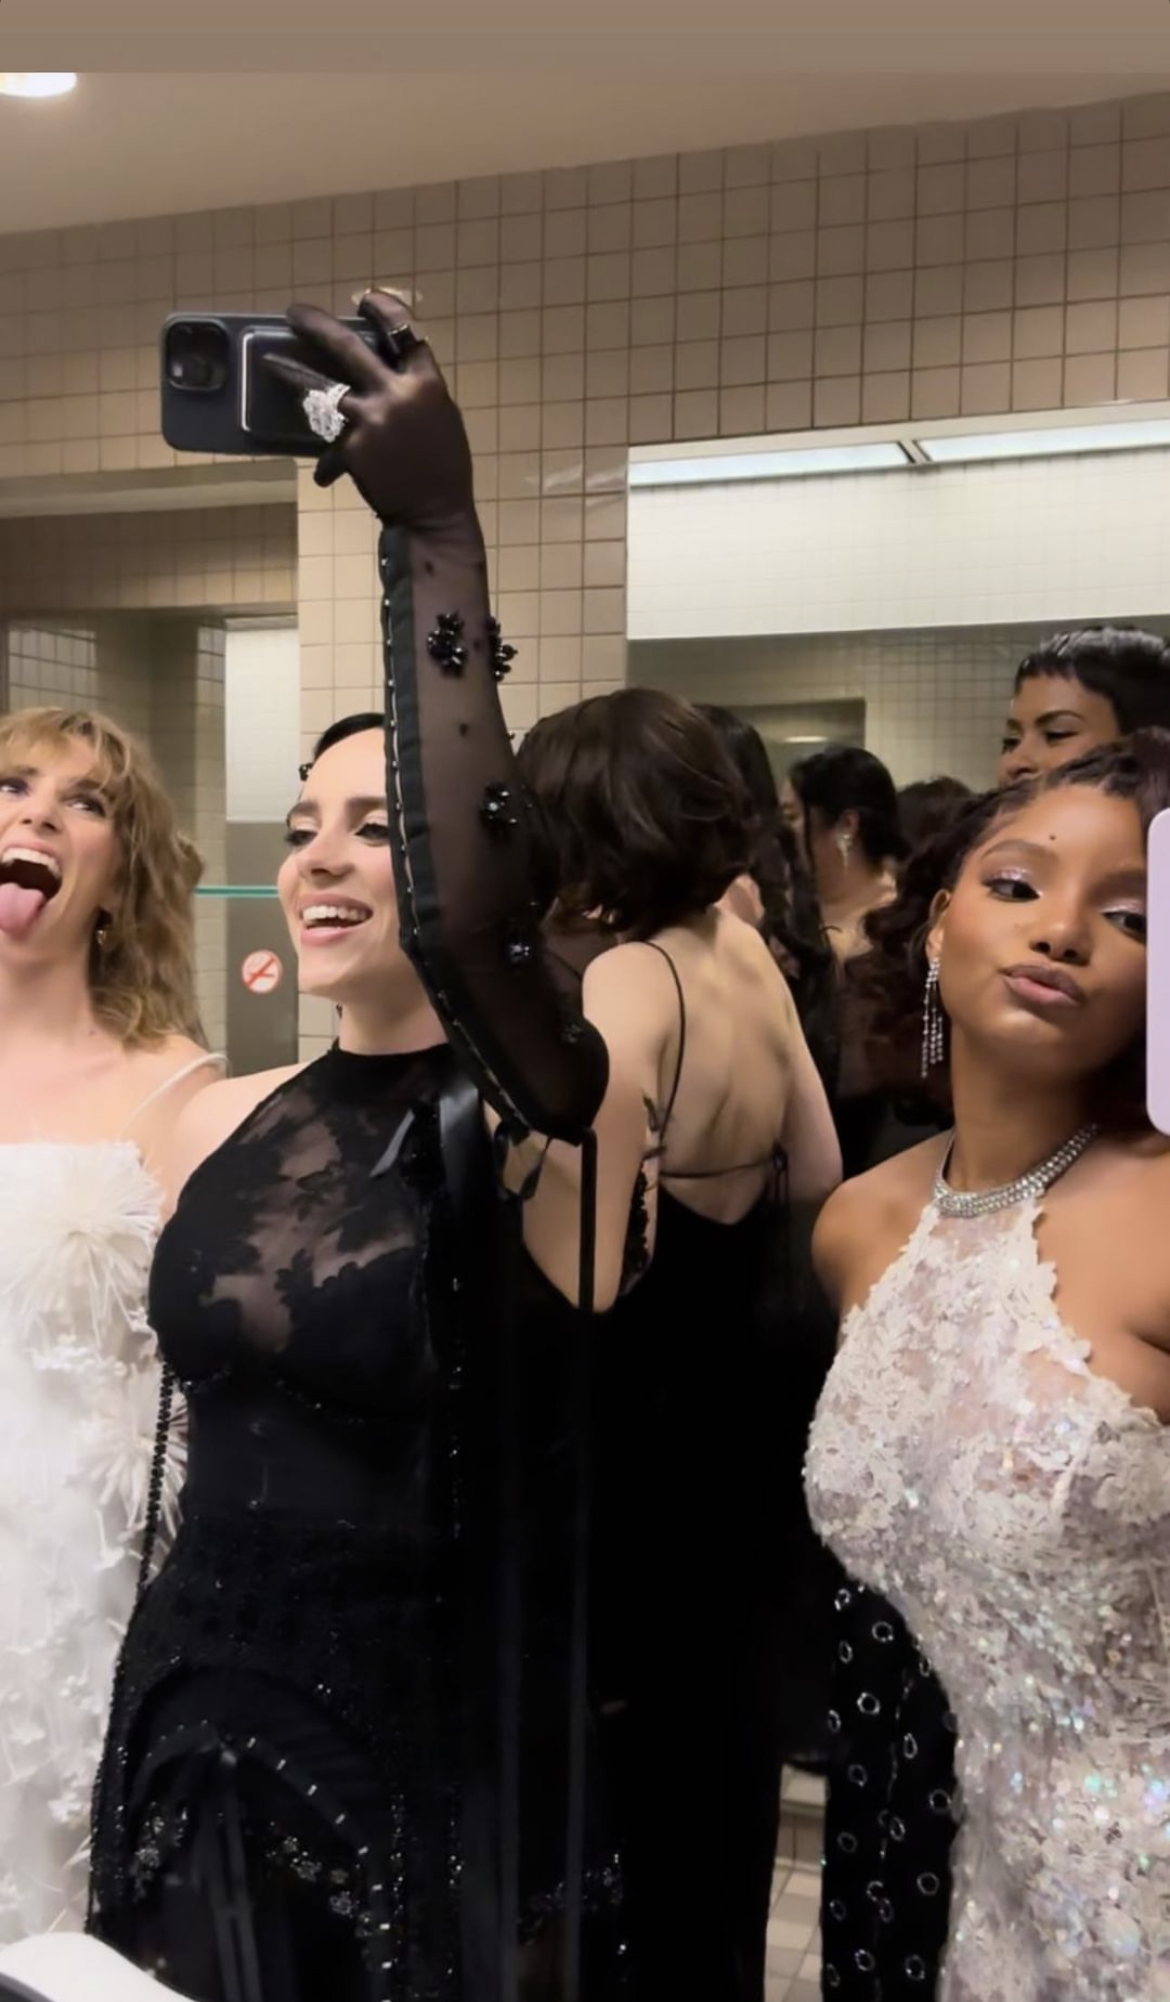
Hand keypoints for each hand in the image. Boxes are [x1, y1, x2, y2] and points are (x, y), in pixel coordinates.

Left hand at [265, 291, 475, 532]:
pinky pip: (331, 442)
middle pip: (348, 347)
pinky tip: (325, 473)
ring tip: (270, 362)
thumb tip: (387, 373)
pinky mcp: (351, 447)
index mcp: (426, 384)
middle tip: (296, 314)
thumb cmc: (446, 469)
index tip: (366, 301)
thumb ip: (416, 392)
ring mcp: (369, 419)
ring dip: (291, 373)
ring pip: (321, 388)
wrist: (435, 515)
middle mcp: (395, 394)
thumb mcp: (443, 419)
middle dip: (318, 326)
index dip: (384, 310)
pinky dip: (330, 462)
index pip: (403, 332)